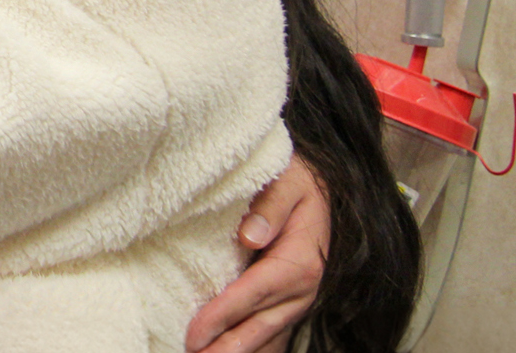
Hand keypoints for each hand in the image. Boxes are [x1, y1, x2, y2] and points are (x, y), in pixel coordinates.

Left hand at [185, 154, 328, 352]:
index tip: (195, 333)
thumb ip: (269, 206)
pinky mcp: (292, 302)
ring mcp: (299, 299)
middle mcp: (303, 287)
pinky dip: (255, 346)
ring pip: (267, 334)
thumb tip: (249, 236)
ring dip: (239, 351)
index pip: (254, 292)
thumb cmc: (297, 181)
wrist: (320, 188)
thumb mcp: (288, 181)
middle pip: (260, 324)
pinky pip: (273, 331)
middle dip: (227, 346)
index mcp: (300, 260)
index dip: (223, 314)